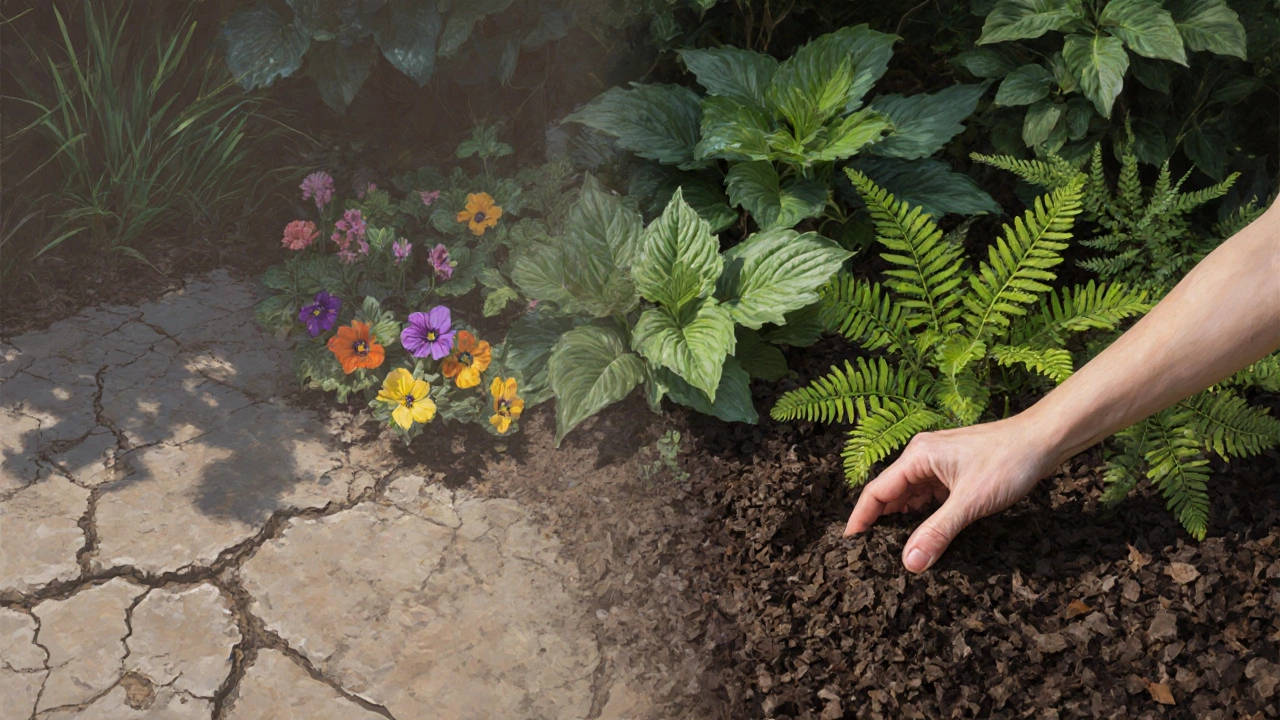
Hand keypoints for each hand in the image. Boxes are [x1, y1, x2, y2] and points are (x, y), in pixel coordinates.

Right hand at [843, 416, 1060, 572]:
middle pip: (890, 493)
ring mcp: (939, 463)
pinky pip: (929, 495)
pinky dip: (924, 514)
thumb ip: (937, 532)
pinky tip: (927, 532)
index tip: (847, 544)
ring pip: (911, 495)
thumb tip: (909, 563)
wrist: (1044, 441)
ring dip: (903, 519)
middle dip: (880, 522)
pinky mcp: (955, 471)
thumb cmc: (1008, 462)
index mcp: (917, 457)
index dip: (860, 519)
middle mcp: (922, 456)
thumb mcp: (970, 503)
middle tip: (868, 553)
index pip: (876, 492)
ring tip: (893, 548)